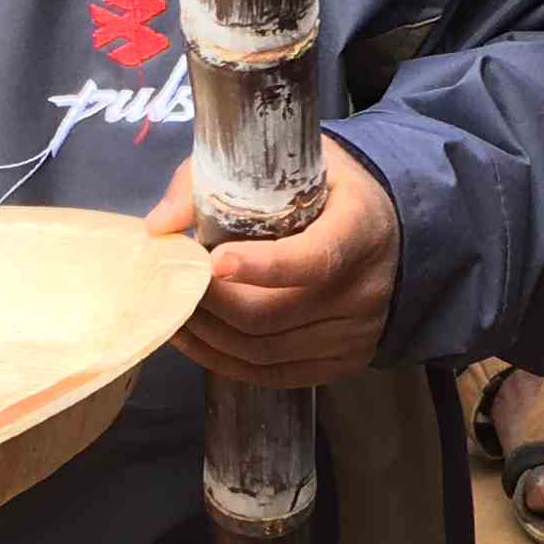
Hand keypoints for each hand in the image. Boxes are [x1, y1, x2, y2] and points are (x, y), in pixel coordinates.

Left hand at [143, 142, 398, 384]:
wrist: (384, 232)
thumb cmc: (321, 193)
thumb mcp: (281, 167)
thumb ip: (216, 183)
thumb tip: (160, 225)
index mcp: (358, 227)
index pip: (313, 258)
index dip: (262, 266)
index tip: (213, 261)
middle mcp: (364, 287)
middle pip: (272, 315)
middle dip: (211, 304)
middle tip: (174, 285)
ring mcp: (357, 332)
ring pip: (265, 352)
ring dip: (210, 337)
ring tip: (177, 312)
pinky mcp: (345, 362)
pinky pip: (275, 376)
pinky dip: (227, 362)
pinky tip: (199, 340)